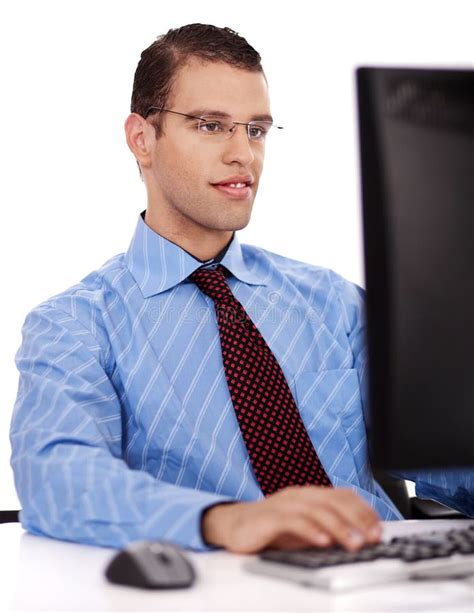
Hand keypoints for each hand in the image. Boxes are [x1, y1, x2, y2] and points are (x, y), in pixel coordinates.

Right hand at [201, 485, 382, 553]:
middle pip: (333, 501)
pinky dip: (310, 530)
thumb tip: (359, 538)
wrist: (233, 526)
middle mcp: (299, 495)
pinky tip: (323, 541)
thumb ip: (327, 529)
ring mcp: (284, 504)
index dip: (363, 510)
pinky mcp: (269, 517)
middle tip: (373, 536)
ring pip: (316, 510)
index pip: (342, 496)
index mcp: (309, 495)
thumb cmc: (271, 528)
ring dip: (339, 527)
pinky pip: (292, 521)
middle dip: (357, 518)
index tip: (379, 528)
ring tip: (355, 543)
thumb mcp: (305, 528)